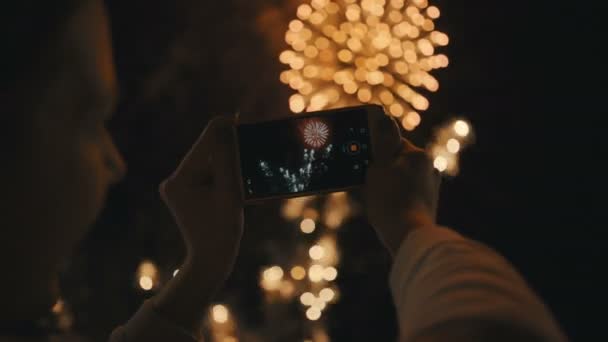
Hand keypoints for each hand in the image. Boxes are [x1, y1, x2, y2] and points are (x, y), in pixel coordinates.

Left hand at [159, 116, 242, 274]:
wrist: (210, 262)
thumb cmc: (222, 231)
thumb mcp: (230, 192)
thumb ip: (228, 158)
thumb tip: (226, 125)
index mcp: (179, 179)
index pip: (205, 142)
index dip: (226, 129)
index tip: (243, 118)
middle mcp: (173, 180)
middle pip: (207, 152)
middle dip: (230, 150)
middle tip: (252, 146)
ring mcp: (178, 187)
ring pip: (210, 164)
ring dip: (230, 166)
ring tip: (247, 174)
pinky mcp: (186, 193)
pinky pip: (209, 176)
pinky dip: (225, 177)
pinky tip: (239, 184)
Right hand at [365, 111, 440, 256]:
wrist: (409, 237)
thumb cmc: (391, 200)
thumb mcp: (380, 167)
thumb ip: (383, 141)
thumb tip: (384, 116)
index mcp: (418, 155)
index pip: (393, 142)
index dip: (374, 148)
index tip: (361, 156)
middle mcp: (429, 169)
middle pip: (397, 160)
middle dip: (380, 167)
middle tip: (363, 177)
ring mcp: (430, 188)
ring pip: (401, 178)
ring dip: (387, 183)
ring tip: (372, 196)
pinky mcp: (427, 205)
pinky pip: (406, 194)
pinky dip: (394, 197)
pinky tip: (383, 207)